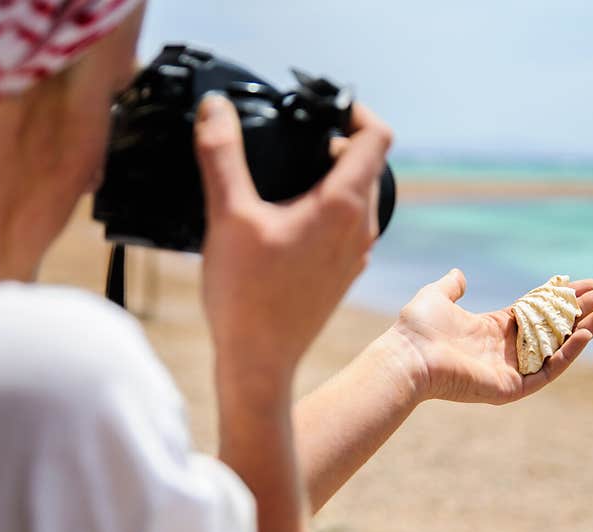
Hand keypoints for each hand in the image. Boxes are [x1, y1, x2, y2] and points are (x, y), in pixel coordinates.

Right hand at [195, 94, 391, 385]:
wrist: (258, 361)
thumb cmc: (246, 295)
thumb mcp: (228, 216)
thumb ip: (222, 154)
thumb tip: (215, 107)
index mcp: (343, 206)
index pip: (377, 137)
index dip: (355, 111)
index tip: (324, 108)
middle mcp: (360, 228)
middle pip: (368, 165)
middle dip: (336, 142)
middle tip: (295, 139)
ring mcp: (355, 254)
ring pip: (358, 197)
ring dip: (331, 177)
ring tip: (288, 178)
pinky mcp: (343, 273)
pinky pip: (347, 226)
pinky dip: (327, 209)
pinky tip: (287, 220)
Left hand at [390, 269, 592, 404]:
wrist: (407, 356)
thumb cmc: (417, 329)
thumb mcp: (436, 297)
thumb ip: (451, 286)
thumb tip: (459, 274)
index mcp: (492, 327)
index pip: (537, 312)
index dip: (562, 298)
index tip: (588, 284)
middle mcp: (505, 349)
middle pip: (554, 327)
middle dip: (583, 311)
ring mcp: (510, 369)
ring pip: (557, 349)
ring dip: (584, 331)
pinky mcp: (511, 388)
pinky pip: (547, 371)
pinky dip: (567, 354)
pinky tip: (584, 334)